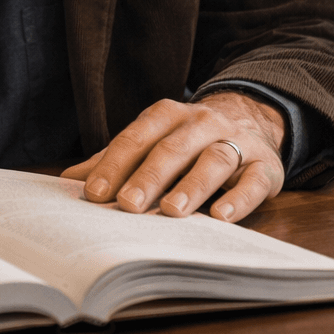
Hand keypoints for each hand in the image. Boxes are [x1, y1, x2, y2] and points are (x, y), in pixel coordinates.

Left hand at [60, 92, 284, 222]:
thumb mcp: (153, 141)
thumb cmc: (188, 140)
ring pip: (214, 160)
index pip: (137, 137)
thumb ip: (116, 159)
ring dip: (192, 185)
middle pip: (173, 148)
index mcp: (168, 115)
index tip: (95, 193)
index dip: (115, 164)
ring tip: (173, 210)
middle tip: (128, 205)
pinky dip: (237, 198)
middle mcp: (202, 123)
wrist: (252, 120)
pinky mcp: (265, 166)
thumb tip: (68, 181)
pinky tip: (220, 217)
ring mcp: (236, 142)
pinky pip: (252, 181)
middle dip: (149, 177)